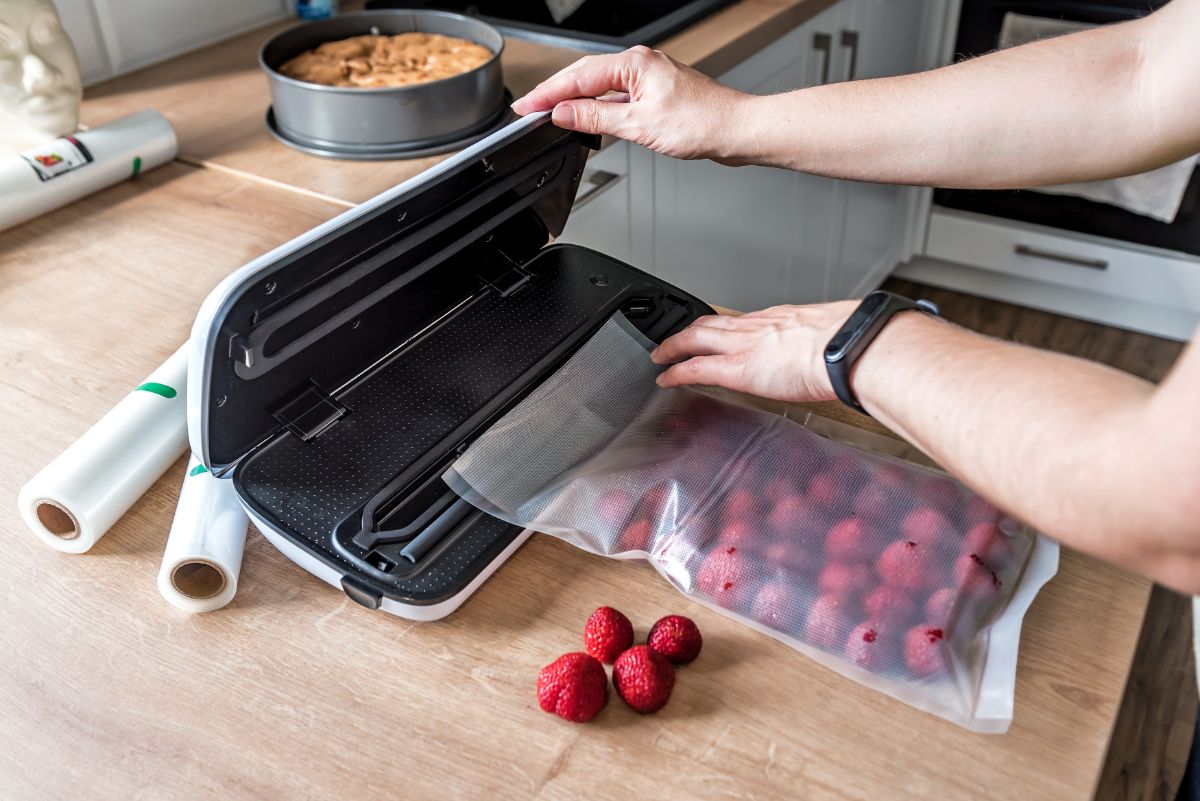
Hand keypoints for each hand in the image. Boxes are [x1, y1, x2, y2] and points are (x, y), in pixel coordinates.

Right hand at [511, 46, 753, 161]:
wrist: (735, 130)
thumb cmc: (701, 123)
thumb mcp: (639, 125)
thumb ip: (595, 118)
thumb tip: (563, 113)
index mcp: (634, 63)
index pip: (577, 77)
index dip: (547, 94)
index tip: (525, 107)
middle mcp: (640, 64)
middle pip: (584, 75)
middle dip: (554, 93)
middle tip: (528, 110)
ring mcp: (648, 77)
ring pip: (599, 85)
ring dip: (574, 99)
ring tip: (549, 113)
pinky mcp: (655, 92)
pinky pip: (615, 94)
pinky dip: (596, 106)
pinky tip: (586, 117)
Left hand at [650, 303, 858, 402]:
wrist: (846, 348)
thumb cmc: (849, 344)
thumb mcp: (833, 334)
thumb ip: (822, 342)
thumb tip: (836, 353)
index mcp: (781, 319)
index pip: (743, 320)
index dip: (726, 325)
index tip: (720, 331)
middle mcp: (756, 326)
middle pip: (710, 322)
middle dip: (689, 330)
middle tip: (675, 339)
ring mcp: (742, 345)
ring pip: (695, 337)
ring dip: (674, 345)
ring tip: (662, 355)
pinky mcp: (735, 369)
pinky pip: (695, 368)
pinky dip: (676, 372)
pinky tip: (665, 378)